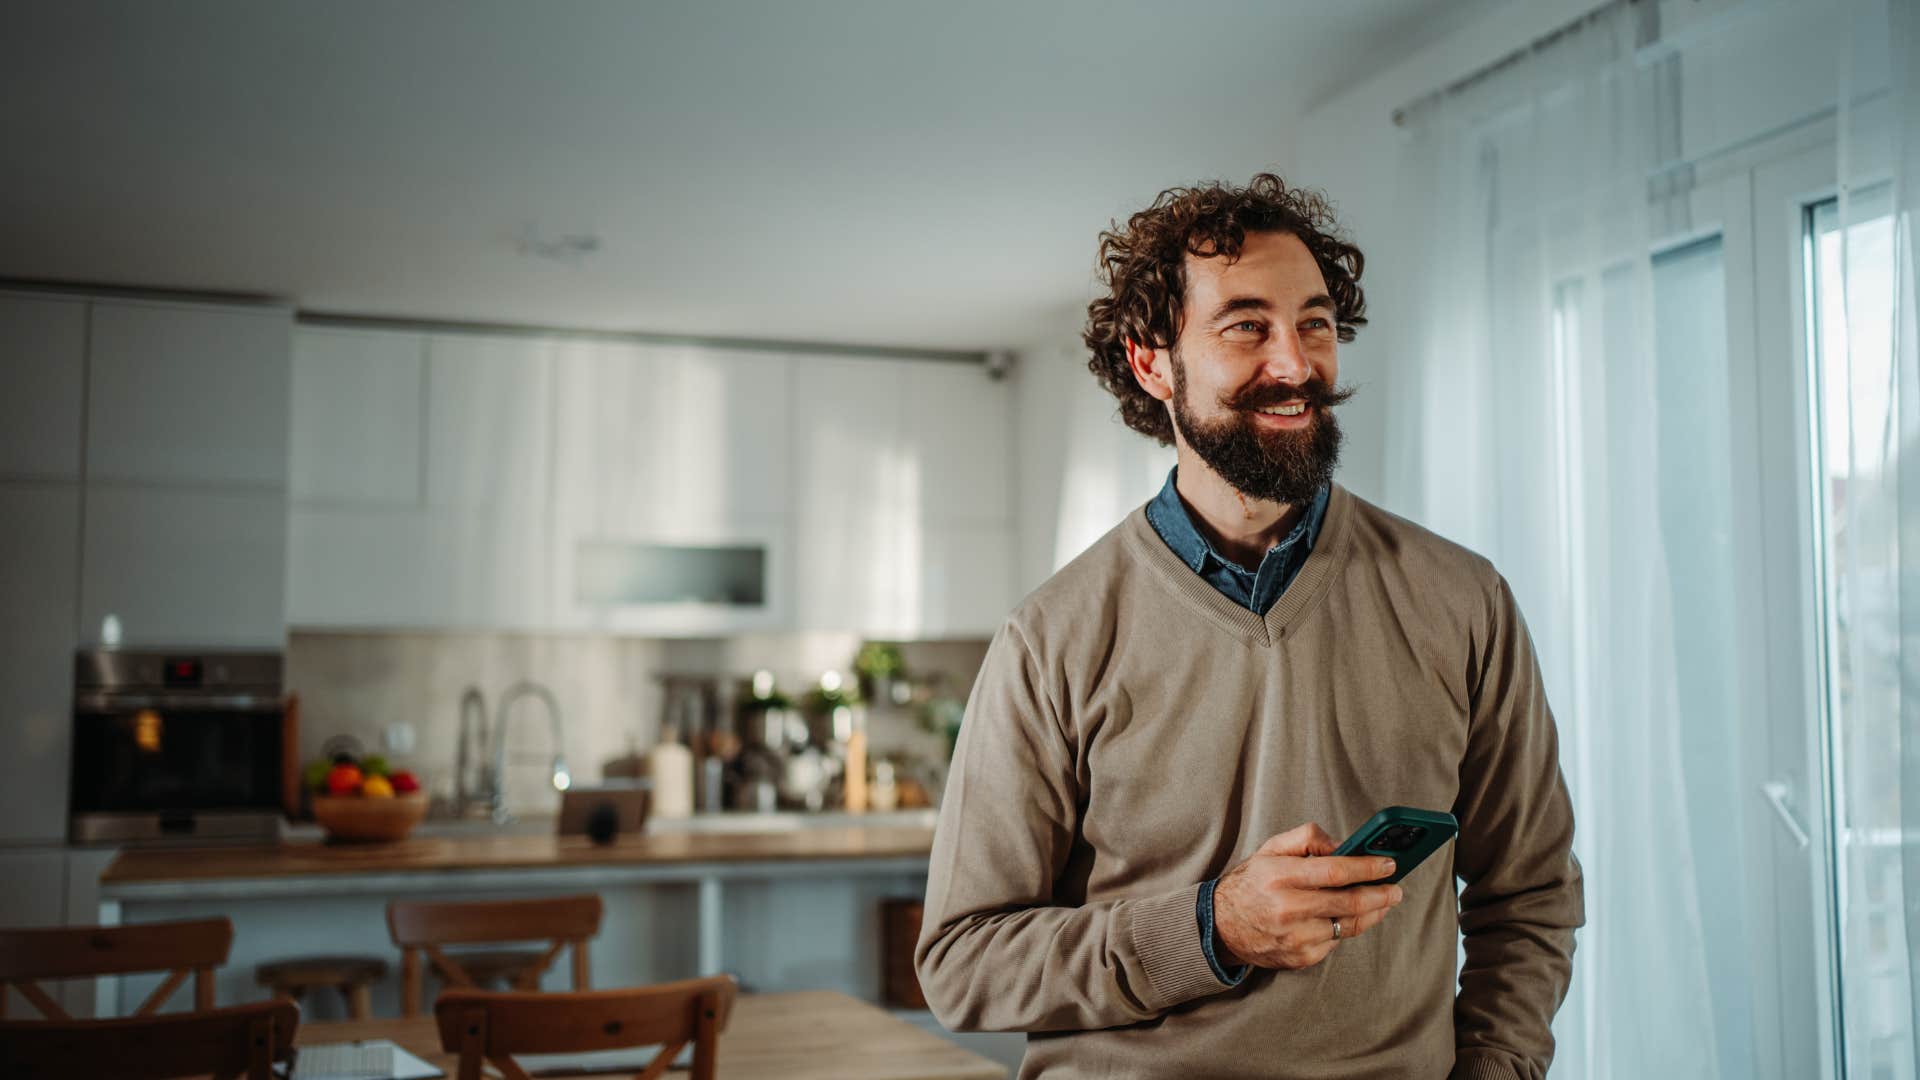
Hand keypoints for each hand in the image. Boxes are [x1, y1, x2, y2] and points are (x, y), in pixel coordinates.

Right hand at [1211, 823, 1404, 969]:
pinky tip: (1347, 918)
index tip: (1389, 864)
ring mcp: (1295, 937)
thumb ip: (1307, 838)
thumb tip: (1343, 845)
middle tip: (1396, 889)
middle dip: (1380, 894)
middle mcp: (1287, 909)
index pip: (1335, 871)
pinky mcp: (1300, 958)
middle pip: (1349, 902)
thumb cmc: (1251, 884)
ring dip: (1372, 913)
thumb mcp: (1270, 850)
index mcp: (1279, 877)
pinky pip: (1335, 941)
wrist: (1221, 927)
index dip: (1367, 868)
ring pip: (1348, 925)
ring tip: (1382, 902)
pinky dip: (1345, 928)